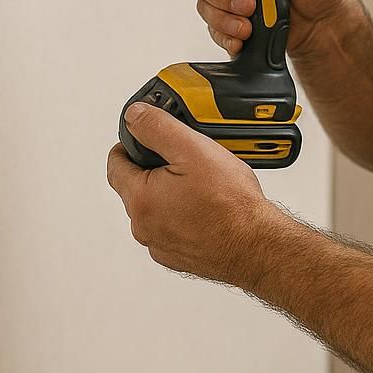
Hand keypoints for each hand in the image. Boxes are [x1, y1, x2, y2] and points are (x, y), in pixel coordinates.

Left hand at [107, 102, 286, 287]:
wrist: (257, 245)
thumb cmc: (230, 204)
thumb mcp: (193, 150)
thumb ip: (158, 128)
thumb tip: (134, 116)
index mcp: (140, 199)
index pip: (116, 164)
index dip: (128, 144)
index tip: (143, 136)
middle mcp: (144, 226)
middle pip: (136, 187)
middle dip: (154, 169)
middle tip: (183, 158)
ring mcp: (161, 244)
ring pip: (155, 209)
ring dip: (169, 194)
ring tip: (202, 183)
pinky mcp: (179, 256)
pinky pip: (172, 228)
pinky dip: (183, 216)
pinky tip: (207, 207)